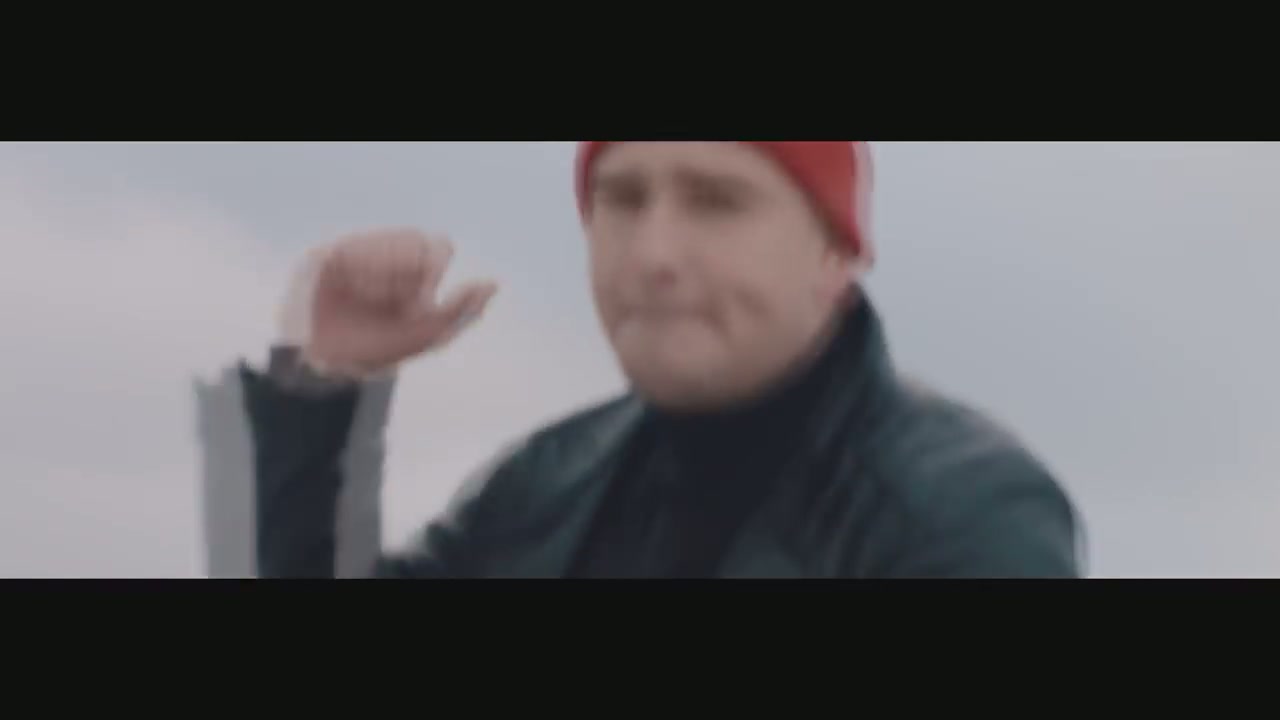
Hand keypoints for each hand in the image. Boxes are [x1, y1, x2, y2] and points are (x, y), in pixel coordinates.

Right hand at [279, 228, 497, 377]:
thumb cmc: (377, 350)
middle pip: (416, 242)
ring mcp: (360, 252)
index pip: (439, 246)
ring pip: (388, 245)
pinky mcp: (331, 253)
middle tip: (398, 304)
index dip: (434, 265)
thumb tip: (493, 284)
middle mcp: (389, 259)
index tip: (424, 297)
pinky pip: (356, 248)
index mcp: (414, 275)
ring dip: (386, 278)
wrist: (325, 360)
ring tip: (371, 300)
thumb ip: (460, 311)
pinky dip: (361, 273)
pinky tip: (353, 290)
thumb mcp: (425, 336)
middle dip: (410, 276)